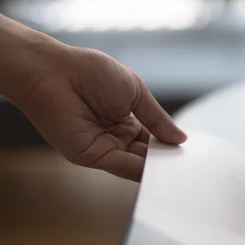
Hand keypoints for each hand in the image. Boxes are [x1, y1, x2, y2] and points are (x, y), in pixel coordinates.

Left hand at [16, 46, 186, 180]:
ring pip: (136, 165)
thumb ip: (158, 118)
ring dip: (157, 170)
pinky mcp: (90, 156)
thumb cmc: (91, 72)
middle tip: (189, 169)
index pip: (153, 141)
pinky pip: (121, 166)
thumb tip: (181, 139)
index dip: (169, 147)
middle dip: (166, 162)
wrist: (54, 71)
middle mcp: (116, 137)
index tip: (190, 155)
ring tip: (180, 173)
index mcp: (127, 120)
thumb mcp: (136, 92)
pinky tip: (159, 172)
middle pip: (146, 156)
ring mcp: (103, 148)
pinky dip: (141, 171)